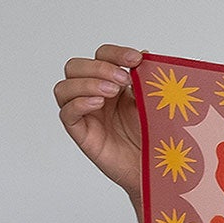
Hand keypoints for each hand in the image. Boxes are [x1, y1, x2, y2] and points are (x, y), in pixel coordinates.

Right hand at [54, 44, 144, 205]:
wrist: (159, 169)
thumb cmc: (158, 137)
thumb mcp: (156, 103)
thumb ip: (148, 80)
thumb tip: (144, 53)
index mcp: (113, 83)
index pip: (102, 56)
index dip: (115, 53)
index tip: (136, 59)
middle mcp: (95, 95)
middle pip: (75, 67)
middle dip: (99, 67)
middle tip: (123, 79)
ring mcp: (86, 114)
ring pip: (64, 87)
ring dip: (87, 83)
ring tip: (111, 92)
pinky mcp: (81, 133)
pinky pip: (67, 113)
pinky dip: (78, 103)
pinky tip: (97, 103)